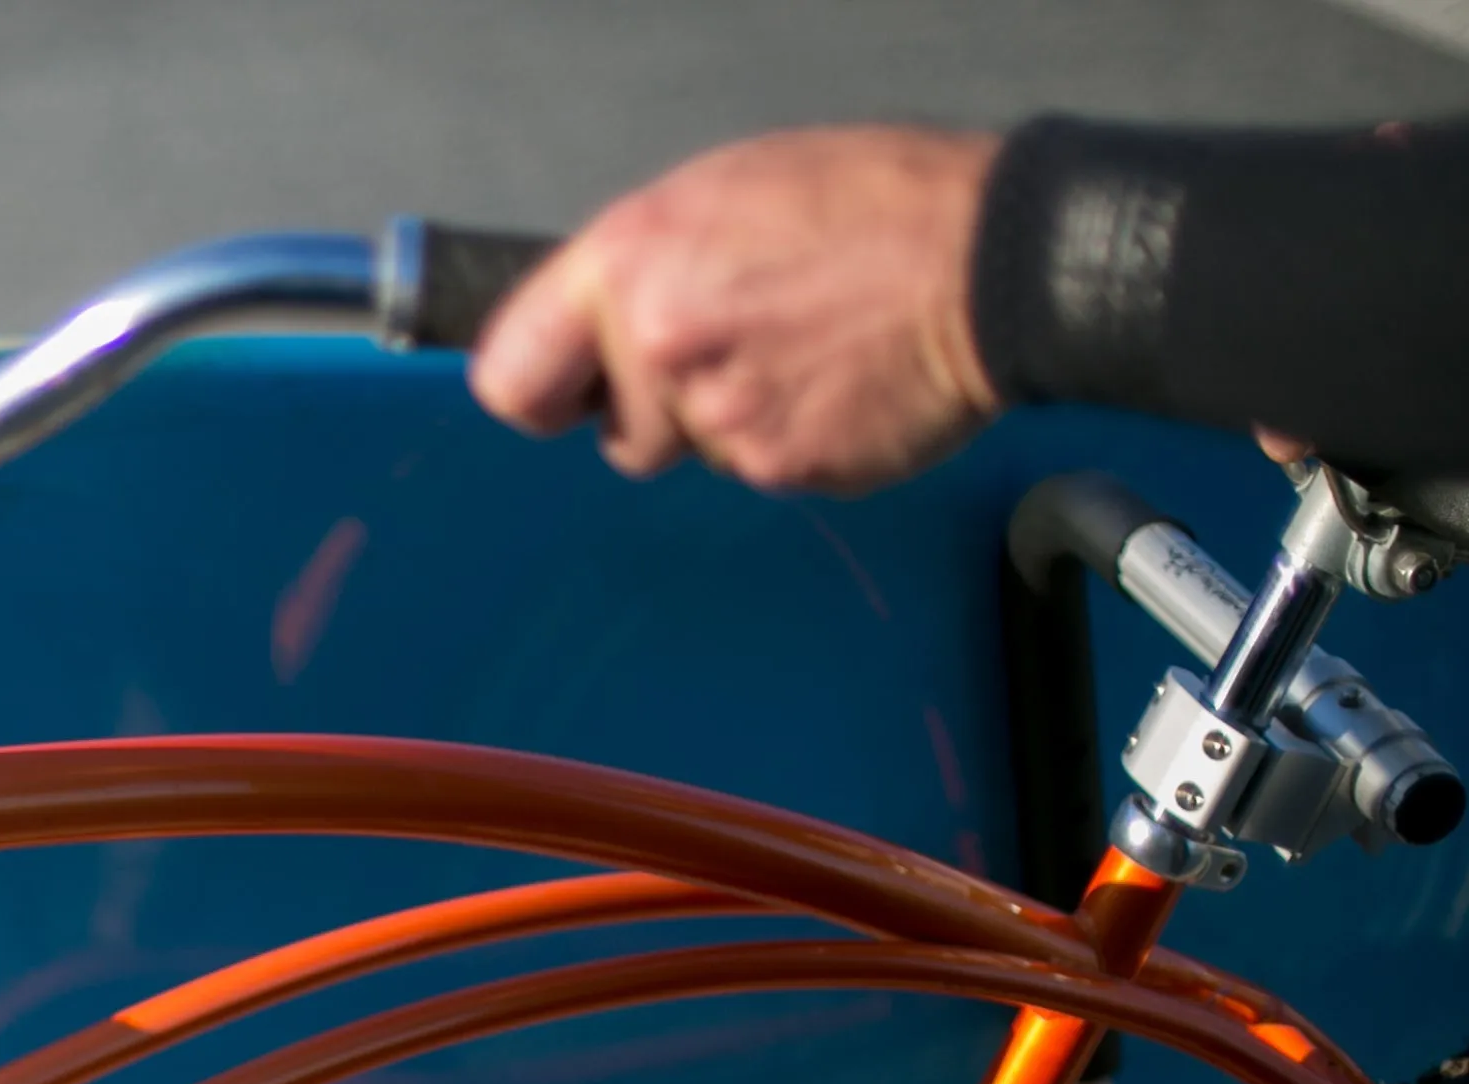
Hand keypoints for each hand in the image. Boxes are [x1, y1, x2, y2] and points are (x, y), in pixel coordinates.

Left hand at [471, 127, 996, 495]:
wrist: (991, 259)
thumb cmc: (870, 205)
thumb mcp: (719, 194)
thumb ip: (636, 269)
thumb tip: (583, 330)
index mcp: (630, 263)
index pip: (511, 377)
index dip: (541, 392)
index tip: (563, 395)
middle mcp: (662, 341)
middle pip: (613, 430)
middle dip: (656, 407)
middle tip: (732, 348)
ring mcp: (720, 413)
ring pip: (688, 451)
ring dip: (726, 419)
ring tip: (796, 349)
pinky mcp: (781, 465)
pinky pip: (756, 469)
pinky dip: (788, 436)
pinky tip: (832, 379)